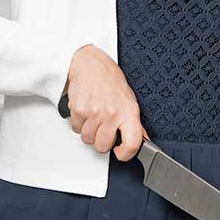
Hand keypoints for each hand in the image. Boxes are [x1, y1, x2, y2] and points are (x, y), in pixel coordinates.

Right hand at [64, 44, 144, 161]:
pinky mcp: (79, 110)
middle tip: (105, 126)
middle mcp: (112, 113)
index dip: (126, 154)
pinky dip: (80, 123)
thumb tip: (143, 141)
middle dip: (102, 141)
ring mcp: (95, 112)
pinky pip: (77, 129)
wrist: (91, 65)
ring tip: (95, 116)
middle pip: (102, 147)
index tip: (121, 151)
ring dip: (90, 131)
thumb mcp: (130, 100)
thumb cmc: (111, 81)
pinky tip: (86, 111)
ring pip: (88, 140)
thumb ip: (134, 123)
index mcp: (129, 112)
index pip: (132, 144)